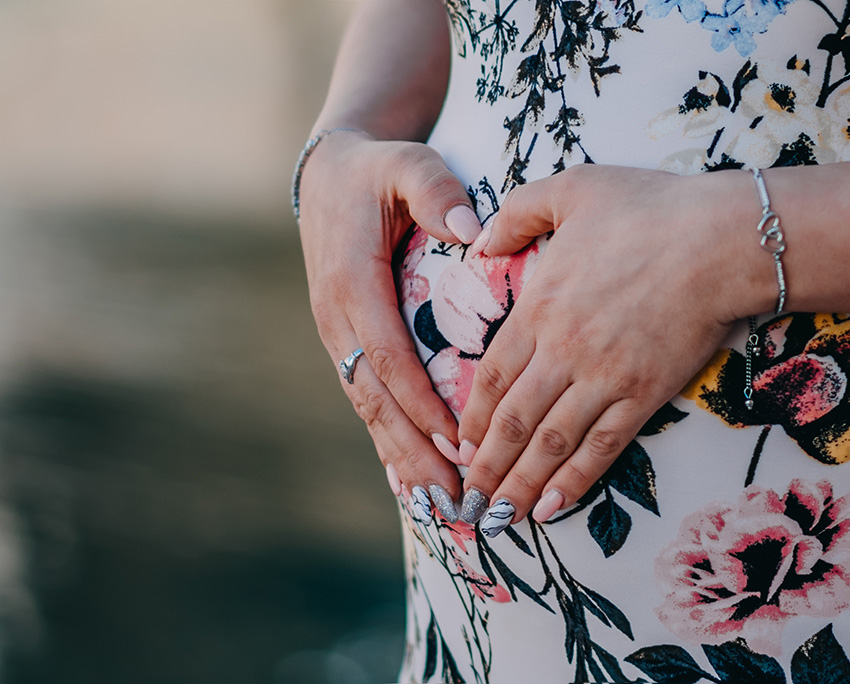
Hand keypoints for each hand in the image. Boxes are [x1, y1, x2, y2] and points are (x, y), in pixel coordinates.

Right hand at [299, 131, 485, 520]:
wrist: (329, 174)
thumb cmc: (377, 169)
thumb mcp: (406, 164)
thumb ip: (435, 191)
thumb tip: (473, 230)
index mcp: (351, 283)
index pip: (388, 354)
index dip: (421, 403)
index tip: (457, 443)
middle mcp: (337, 319)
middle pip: (376, 399)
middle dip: (414, 453)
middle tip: (453, 500)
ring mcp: (338, 335)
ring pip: (369, 409)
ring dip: (401, 458)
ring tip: (437, 506)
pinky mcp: (347, 342)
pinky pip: (368, 399)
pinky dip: (388, 440)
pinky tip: (408, 480)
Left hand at [456, 165, 769, 533]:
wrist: (721, 239)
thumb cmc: (648, 208)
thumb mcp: (570, 189)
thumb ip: (515, 214)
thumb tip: (477, 240)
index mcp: (540, 307)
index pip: (490, 375)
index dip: (471, 416)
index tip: (457, 443)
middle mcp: (564, 351)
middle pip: (512, 420)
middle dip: (485, 465)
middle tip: (466, 498)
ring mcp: (605, 378)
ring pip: (550, 443)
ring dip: (519, 484)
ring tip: (497, 517)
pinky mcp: (645, 395)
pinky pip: (602, 447)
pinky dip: (573, 481)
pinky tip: (552, 507)